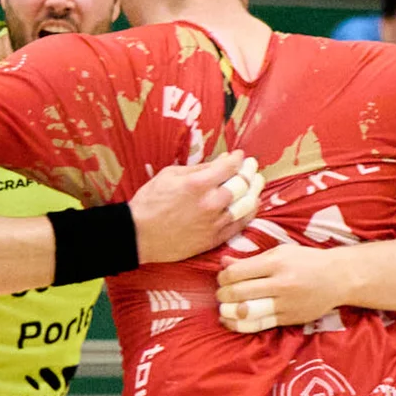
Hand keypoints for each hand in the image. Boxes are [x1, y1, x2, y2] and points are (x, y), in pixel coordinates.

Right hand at [129, 150, 262, 264]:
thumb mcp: (169, 175)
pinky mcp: (214, 239)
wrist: (139, 235)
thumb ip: (198, 168)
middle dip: (250, 172)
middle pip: (243, 185)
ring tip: (256, 184)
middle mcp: (210, 203)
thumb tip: (221, 162)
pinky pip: (240, 225)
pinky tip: (252, 205)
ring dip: (255, 191)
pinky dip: (250, 213)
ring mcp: (214, 223)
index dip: (238, 159)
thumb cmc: (149, 202)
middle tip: (252, 167)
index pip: (230, 167)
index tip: (240, 156)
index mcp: (198, 184)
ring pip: (246, 205)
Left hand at [215, 242, 350, 332]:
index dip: (223, 278)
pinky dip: (241, 325)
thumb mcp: (280, 253)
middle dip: (223, 295)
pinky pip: (259, 325)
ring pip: (247, 312)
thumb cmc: (306, 261)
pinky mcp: (289, 319)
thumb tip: (223, 263)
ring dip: (228, 312)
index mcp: (276, 263)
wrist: (338, 278)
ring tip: (224, 309)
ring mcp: (286, 303)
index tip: (223, 279)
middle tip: (221, 295)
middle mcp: (281, 283)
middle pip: (239, 293)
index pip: (237, 273)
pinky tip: (231, 321)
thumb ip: (251, 259)